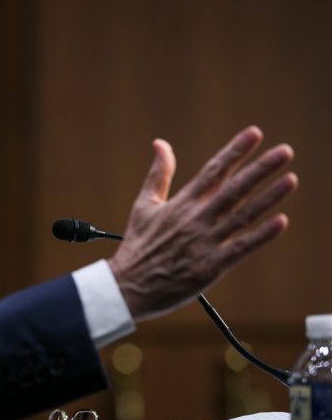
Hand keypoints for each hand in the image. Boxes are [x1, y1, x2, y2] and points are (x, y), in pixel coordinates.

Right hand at [107, 126, 297, 320]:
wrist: (128, 286)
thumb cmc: (137, 246)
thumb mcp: (144, 205)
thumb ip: (158, 174)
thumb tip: (160, 144)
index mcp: (180, 204)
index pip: (213, 171)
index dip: (235, 151)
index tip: (254, 134)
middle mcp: (195, 219)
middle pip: (233, 189)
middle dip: (260, 168)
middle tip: (284, 151)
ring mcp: (204, 242)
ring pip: (242, 216)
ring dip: (268, 197)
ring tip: (290, 179)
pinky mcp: (210, 267)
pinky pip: (240, 248)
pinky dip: (260, 235)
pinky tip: (281, 221)